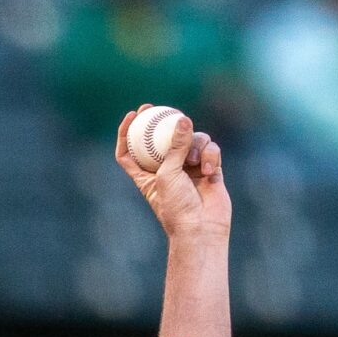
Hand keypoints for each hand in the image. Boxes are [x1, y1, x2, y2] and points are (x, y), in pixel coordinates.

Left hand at [117, 107, 231, 241]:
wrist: (202, 229)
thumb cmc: (177, 208)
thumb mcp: (168, 174)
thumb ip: (174, 146)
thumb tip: (182, 119)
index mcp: (147, 175)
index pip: (130, 153)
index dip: (127, 134)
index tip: (131, 115)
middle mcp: (167, 170)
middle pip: (162, 139)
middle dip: (161, 121)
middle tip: (159, 108)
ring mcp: (189, 168)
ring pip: (191, 139)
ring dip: (194, 144)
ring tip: (194, 161)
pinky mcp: (209, 168)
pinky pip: (210, 149)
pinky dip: (210, 156)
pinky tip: (209, 170)